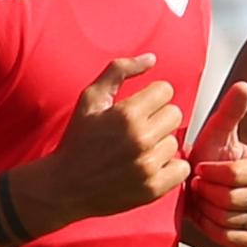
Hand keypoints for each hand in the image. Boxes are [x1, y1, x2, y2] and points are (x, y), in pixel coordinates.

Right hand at [29, 52, 186, 232]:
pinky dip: (170, 168)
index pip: (166, 90)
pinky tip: (149, 166)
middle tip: (137, 130)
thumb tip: (151, 58)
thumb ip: (119, 71)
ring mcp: (148, 165)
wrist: (64, 186)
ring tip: (138, 151)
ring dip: (160, 145)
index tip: (138, 109)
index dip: (151, 97)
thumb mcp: (90, 99)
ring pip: (176, 142)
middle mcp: (141, 139)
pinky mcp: (153, 188)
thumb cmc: (77, 141)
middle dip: (158, 119)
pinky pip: (182, 168)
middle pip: (175, 114)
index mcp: (127, 114)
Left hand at [183, 78, 246, 246]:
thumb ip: (231, 111)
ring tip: (203, 200)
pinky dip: (214, 231)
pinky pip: (234, 241)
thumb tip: (243, 85)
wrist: (207, 191)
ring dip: (207, 212)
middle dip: (207, 193)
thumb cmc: (211, 159)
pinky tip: (208, 218)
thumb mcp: (217, 134)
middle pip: (231, 201)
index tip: (200, 168)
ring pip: (229, 221)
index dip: (209, 174)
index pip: (234, 175)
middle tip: (199, 187)